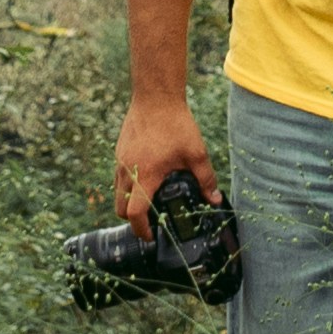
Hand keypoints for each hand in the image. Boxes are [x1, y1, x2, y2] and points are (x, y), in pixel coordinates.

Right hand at [114, 94, 214, 228]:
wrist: (155, 96)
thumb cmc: (175, 124)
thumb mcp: (196, 153)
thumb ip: (205, 179)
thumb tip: (214, 199)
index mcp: (145, 176)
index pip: (134, 213)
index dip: (141, 230)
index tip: (151, 236)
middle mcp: (128, 171)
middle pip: (120, 208)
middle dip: (132, 219)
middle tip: (150, 222)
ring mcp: (120, 161)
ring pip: (118, 192)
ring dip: (129, 201)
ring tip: (150, 200)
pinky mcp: (119, 151)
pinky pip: (119, 176)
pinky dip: (128, 185)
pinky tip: (147, 177)